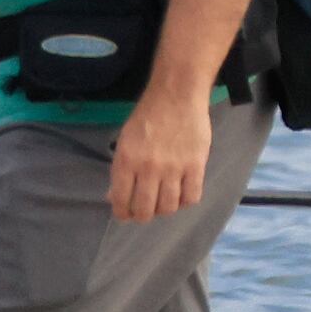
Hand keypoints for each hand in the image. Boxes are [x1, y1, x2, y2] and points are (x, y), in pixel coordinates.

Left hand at [109, 85, 213, 221]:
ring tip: (162, 203)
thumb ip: (121, 169)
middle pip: (145, 209)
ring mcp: (174, 168)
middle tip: (143, 212)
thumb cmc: (147, 116)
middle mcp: (148, 168)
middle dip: (141, 216)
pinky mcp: (196, 166)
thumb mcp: (125, 139)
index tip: (124, 215)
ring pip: (169, 207)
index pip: (121, 199)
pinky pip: (191, 197)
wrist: (176, 95)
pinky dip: (185, 202)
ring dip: (163, 210)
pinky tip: (181, 194)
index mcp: (126, 160)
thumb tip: (114, 196)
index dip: (122, 213)